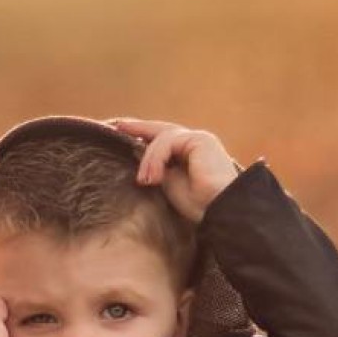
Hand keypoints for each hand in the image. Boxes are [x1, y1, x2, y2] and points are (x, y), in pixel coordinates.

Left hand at [110, 118, 238, 222]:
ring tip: (145, 181)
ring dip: (149, 160)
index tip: (119, 129)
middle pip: (160, 130)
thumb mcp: (169, 184)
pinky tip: (153, 178)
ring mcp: (198, 139)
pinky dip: (156, 158)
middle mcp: (195, 142)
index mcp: (190, 154)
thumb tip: (137, 155)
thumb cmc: (200, 205)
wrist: (221, 211)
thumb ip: (156, 168)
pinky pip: (168, 142)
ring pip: (161, 138)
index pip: (162, 139)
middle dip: (137, 127)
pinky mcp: (200, 139)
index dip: (141, 134)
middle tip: (116, 125)